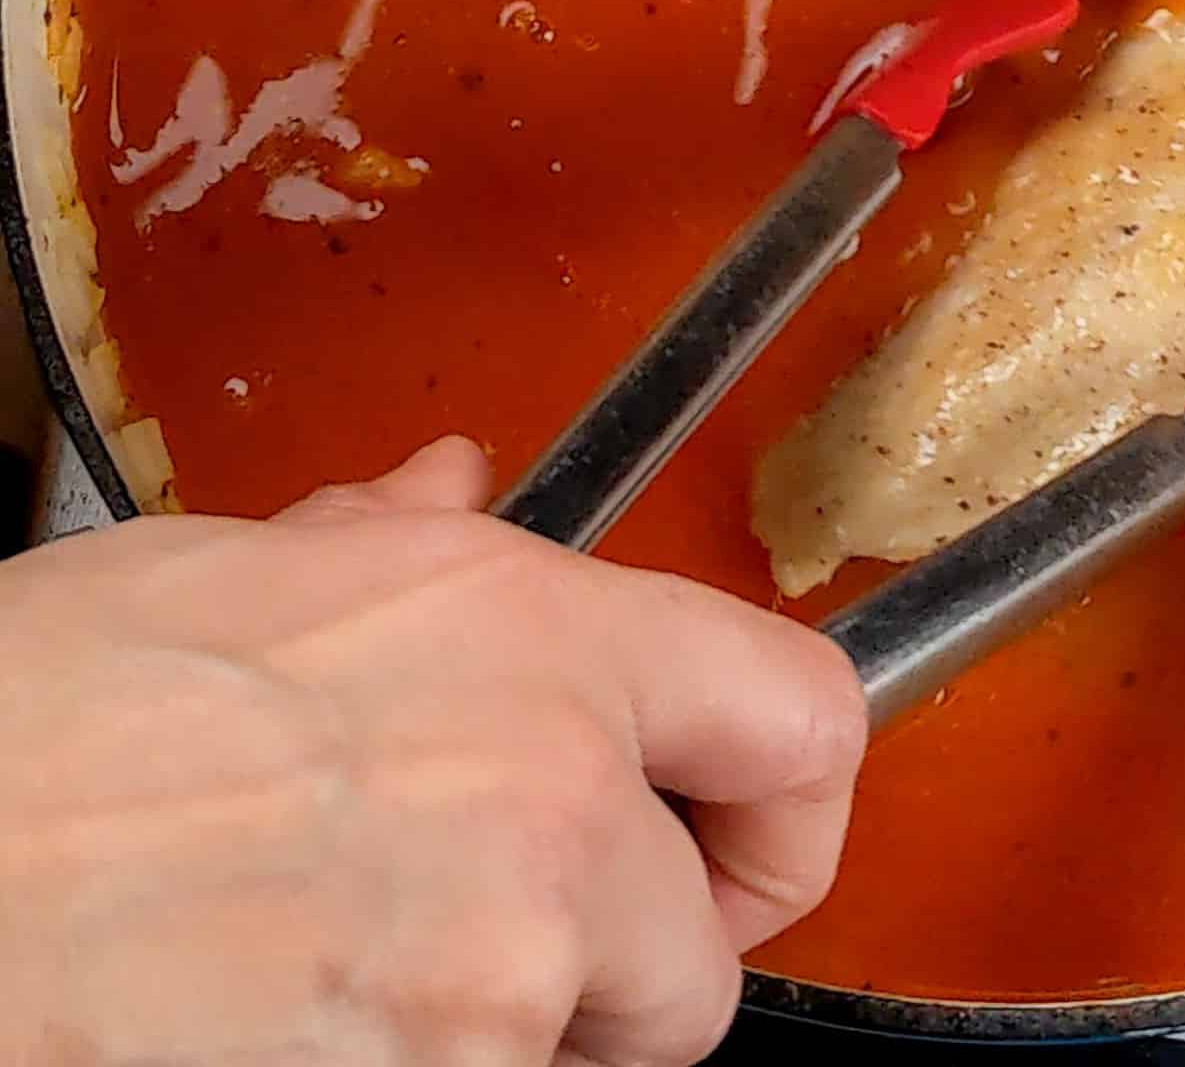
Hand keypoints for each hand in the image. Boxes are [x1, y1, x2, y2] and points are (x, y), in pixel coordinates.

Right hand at [0, 435, 866, 1065]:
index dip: (791, 804)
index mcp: (534, 635)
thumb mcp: (226, 572)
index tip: (746, 846)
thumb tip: (451, 481)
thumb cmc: (33, 722)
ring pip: (578, 1059)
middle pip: (701, 960)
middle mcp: (554, 795)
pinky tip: (282, 1033)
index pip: (800, 711)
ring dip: (496, 1046)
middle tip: (507, 958)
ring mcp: (497, 972)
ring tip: (338, 984)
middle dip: (617, 979)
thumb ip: (387, 539)